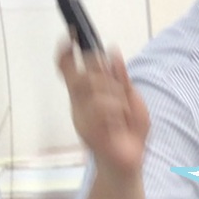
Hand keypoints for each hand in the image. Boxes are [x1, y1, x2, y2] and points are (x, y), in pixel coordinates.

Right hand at [59, 42, 147, 178]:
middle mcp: (79, 103)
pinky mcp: (87, 128)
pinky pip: (101, 106)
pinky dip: (117, 109)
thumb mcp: (132, 100)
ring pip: (93, 86)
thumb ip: (122, 78)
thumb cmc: (130, 133)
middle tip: (118, 84)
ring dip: (115, 94)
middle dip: (101, 71)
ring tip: (124, 111)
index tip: (71, 33)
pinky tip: (121, 122)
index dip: (66, 51)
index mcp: (86, 95)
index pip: (68, 68)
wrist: (129, 164)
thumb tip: (113, 52)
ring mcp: (81, 116)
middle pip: (81, 73)